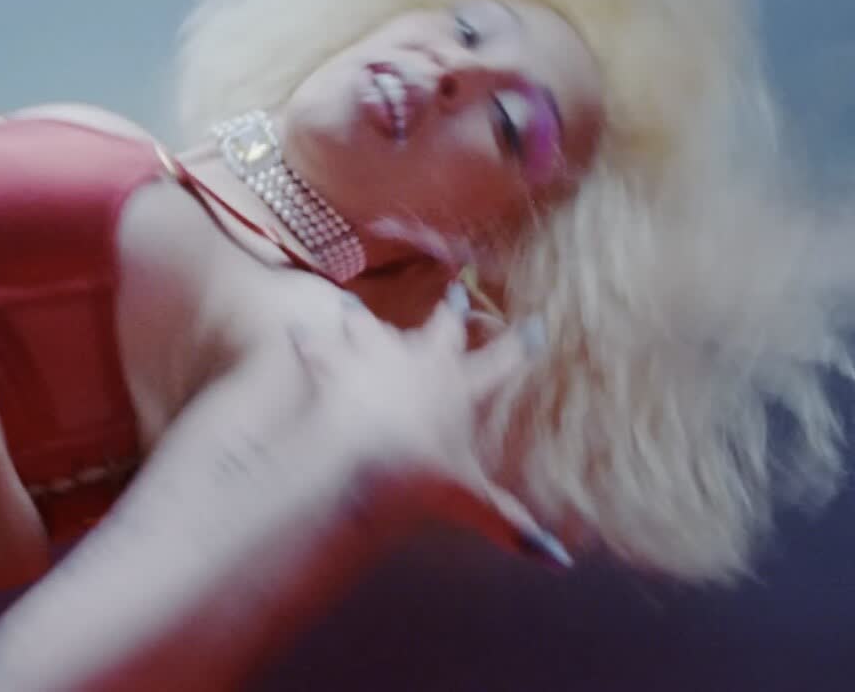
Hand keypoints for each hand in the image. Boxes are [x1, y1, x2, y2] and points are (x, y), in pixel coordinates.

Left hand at [289, 287, 569, 568]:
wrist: (364, 458)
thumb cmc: (421, 476)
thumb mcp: (471, 502)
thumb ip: (510, 524)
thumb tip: (557, 562)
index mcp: (461, 387)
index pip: (501, 362)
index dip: (520, 346)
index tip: (534, 326)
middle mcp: (422, 361)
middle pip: (441, 330)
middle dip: (451, 313)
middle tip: (456, 294)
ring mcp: (377, 356)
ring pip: (373, 327)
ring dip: (364, 319)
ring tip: (353, 305)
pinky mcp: (334, 362)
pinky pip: (318, 345)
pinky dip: (308, 341)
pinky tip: (297, 331)